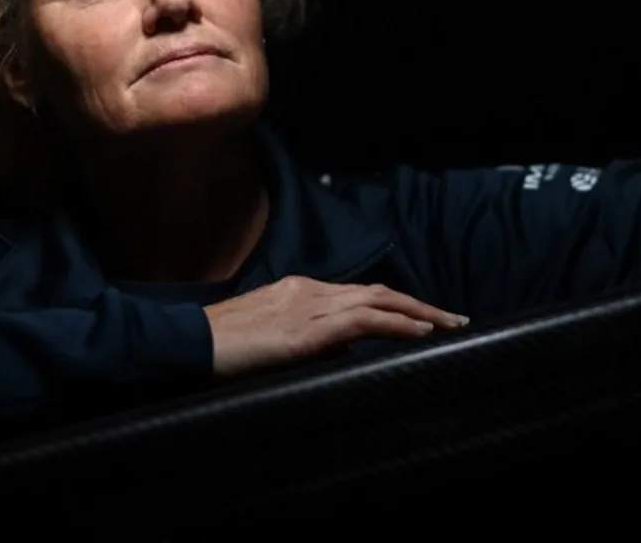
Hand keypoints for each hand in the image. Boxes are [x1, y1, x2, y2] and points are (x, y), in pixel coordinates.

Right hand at [203, 276, 468, 376]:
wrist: (186, 343)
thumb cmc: (220, 347)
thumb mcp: (271, 340)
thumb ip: (306, 340)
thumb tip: (342, 351)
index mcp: (302, 290)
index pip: (363, 293)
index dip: (398, 304)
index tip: (425, 316)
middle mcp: (312, 290)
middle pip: (380, 292)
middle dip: (420, 305)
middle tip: (454, 318)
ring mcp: (311, 305)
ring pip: (380, 301)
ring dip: (420, 313)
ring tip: (450, 325)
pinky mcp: (307, 329)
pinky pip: (363, 321)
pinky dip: (396, 325)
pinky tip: (420, 333)